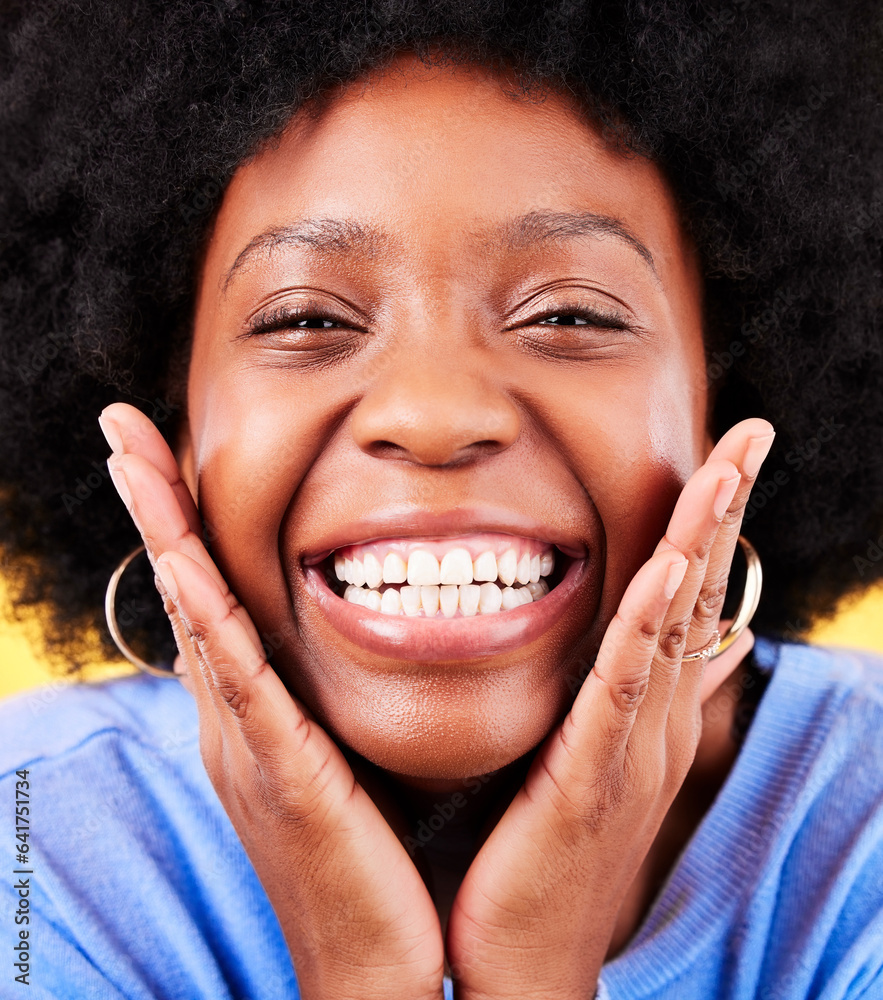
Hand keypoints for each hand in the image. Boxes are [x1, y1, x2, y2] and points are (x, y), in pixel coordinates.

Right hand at [98, 402, 444, 999]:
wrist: (374, 961)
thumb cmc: (368, 856)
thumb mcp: (338, 755)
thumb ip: (324, 697)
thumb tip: (333, 639)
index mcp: (254, 712)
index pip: (210, 597)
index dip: (182, 522)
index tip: (163, 452)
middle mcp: (235, 720)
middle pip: (186, 592)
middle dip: (154, 506)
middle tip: (122, 427)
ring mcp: (248, 746)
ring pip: (198, 621)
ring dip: (165, 535)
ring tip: (133, 461)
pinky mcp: (281, 776)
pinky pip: (242, 685)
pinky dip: (208, 620)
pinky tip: (184, 564)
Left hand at [445, 417, 774, 999]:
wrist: (521, 962)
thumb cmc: (539, 856)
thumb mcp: (583, 760)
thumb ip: (614, 698)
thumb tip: (646, 646)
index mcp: (643, 714)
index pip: (685, 599)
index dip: (709, 525)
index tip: (726, 454)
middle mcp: (653, 724)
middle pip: (697, 598)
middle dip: (724, 511)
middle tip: (752, 433)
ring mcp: (632, 751)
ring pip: (673, 628)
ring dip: (700, 544)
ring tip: (726, 468)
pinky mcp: (592, 778)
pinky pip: (622, 689)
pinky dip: (648, 627)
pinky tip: (668, 570)